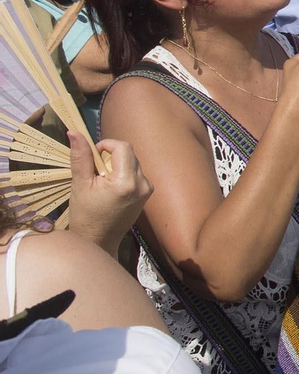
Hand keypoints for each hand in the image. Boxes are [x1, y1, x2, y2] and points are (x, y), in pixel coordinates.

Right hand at [65, 132, 151, 253]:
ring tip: (102, 183)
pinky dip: (123, 174)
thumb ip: (80, 157)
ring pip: (132, 162)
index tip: (93, 155)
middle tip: (95, 173)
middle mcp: (143, 184)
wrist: (99, 241)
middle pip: (129, 153)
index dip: (106, 145)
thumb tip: (75, 132)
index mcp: (126, 182)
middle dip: (110, 156)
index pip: (123, 147)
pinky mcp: (148, 194)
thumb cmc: (86, 215)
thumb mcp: (80, 184)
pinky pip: (136, 173)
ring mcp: (148, 190)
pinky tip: (111, 190)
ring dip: (116, 165)